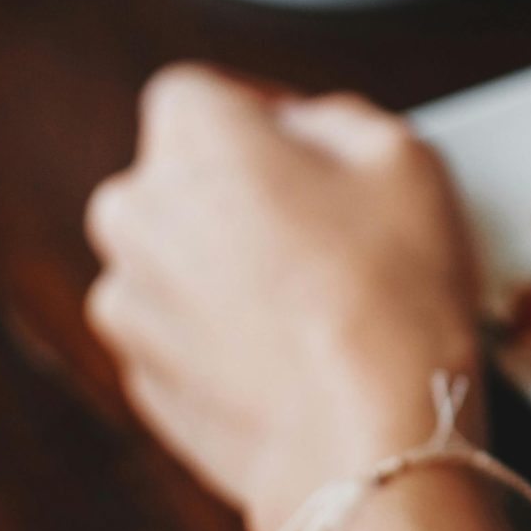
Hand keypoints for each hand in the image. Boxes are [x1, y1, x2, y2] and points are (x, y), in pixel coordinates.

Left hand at [84, 66, 483, 530]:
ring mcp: (128, 303)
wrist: (370, 437)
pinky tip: (295, 350)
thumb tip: (307, 131)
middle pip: (182, 177)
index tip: (308, 148)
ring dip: (229, 265)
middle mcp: (136, 211)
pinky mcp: (143, 379)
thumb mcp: (402, 151)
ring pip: (179, 258)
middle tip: (325, 225)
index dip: (261, 114)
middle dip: (241, 192)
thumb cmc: (389, 293)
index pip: (203, 93)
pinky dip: (224, 334)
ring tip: (316, 297)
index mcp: (191, 136)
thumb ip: (335, 116)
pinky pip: (183, 332)